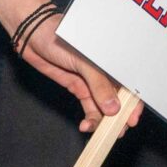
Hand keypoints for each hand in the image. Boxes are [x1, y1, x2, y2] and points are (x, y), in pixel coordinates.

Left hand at [19, 11, 143, 132]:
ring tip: (98, 132)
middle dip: (119, 117)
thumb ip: (98, 84)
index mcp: (112, 61)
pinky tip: (86, 125)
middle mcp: (105, 72)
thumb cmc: (59, 37)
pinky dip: (90, 119)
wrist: (32, 34)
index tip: (132, 119)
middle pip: (119, 98)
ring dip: (103, 121)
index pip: (130, 84)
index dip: (134, 103)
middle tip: (116, 132)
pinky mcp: (78, 87)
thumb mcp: (83, 60)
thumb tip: (113, 109)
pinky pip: (89, 107)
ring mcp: (91, 81)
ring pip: (104, 106)